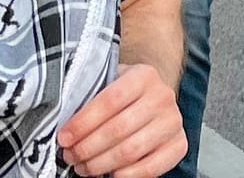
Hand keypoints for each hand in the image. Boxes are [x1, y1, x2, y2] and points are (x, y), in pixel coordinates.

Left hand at [59, 63, 186, 177]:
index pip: (110, 100)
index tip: (65, 136)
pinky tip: (109, 174)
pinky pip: (149, 169)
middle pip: (118, 129)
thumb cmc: (126, 93)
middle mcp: (162, 96)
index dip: (84, 122)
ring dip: (100, 164)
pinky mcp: (179, 145)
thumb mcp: (112, 82)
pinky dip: (124, 176)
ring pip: (131, 151)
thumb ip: (93, 95)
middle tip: (71, 156)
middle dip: (88, 148)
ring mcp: (172, 122)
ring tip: (84, 167)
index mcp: (144, 75)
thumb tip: (64, 119)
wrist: (156, 96)